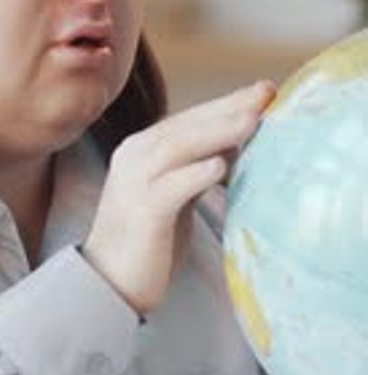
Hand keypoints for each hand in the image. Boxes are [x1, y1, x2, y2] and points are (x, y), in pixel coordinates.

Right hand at [82, 80, 275, 315]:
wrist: (107, 283)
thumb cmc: (148, 241)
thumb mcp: (176, 195)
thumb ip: (197, 169)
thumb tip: (234, 145)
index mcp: (144, 150)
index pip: (190, 118)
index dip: (227, 103)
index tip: (265, 91)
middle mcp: (136, 157)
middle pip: (187, 125)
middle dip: (228, 107)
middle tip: (266, 93)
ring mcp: (136, 183)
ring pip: (179, 146)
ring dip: (218, 131)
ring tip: (252, 120)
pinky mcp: (142, 212)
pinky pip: (171, 187)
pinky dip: (196, 174)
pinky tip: (220, 166)